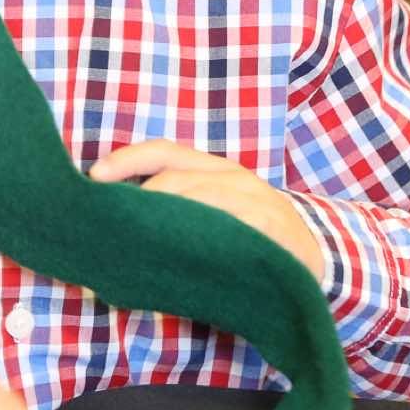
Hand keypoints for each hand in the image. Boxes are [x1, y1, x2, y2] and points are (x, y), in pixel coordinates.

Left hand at [88, 139, 326, 281]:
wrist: (317, 258)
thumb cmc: (251, 238)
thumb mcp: (215, 218)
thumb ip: (177, 218)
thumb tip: (119, 235)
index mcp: (214, 168)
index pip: (164, 151)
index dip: (126, 159)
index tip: (93, 177)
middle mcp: (233, 175)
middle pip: (175, 176)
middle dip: (139, 199)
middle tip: (109, 226)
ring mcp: (256, 198)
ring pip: (200, 198)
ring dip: (165, 220)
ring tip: (135, 242)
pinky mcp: (272, 227)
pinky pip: (234, 226)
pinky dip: (206, 236)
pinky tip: (183, 253)